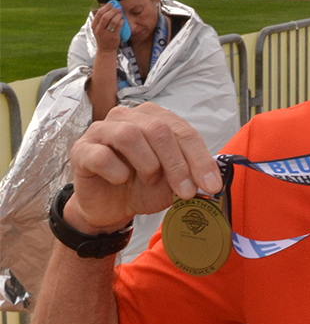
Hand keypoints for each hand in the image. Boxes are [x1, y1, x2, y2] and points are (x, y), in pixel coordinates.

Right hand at [67, 103, 222, 233]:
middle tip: (186, 192)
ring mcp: (103, 129)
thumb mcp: (173, 181)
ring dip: (147, 164)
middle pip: (160, 131)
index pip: (184, 132)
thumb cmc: (143, 186)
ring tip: (148, 180)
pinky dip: (116, 171)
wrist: (111, 207)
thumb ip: (192, 174)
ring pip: (130, 135)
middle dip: (178, 165)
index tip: (212, 185)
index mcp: (156, 117)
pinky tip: (120, 180)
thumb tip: (213, 180)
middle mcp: (129, 116)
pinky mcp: (82, 149)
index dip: (200, 159)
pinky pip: (101, 155)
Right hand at [90, 3, 123, 51]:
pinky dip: (121, 21)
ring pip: (113, 21)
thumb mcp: (98, 28)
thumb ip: (101, 20)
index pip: (99, 14)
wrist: (105, 50)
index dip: (106, 7)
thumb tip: (109, 7)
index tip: (111, 3)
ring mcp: (106, 34)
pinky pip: (119, 26)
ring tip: (121, 13)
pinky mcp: (114, 37)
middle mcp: (99, 30)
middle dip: (113, 10)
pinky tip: (122, 19)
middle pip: (106, 17)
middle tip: (118, 7)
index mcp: (94, 26)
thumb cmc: (103, 36)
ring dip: (118, 15)